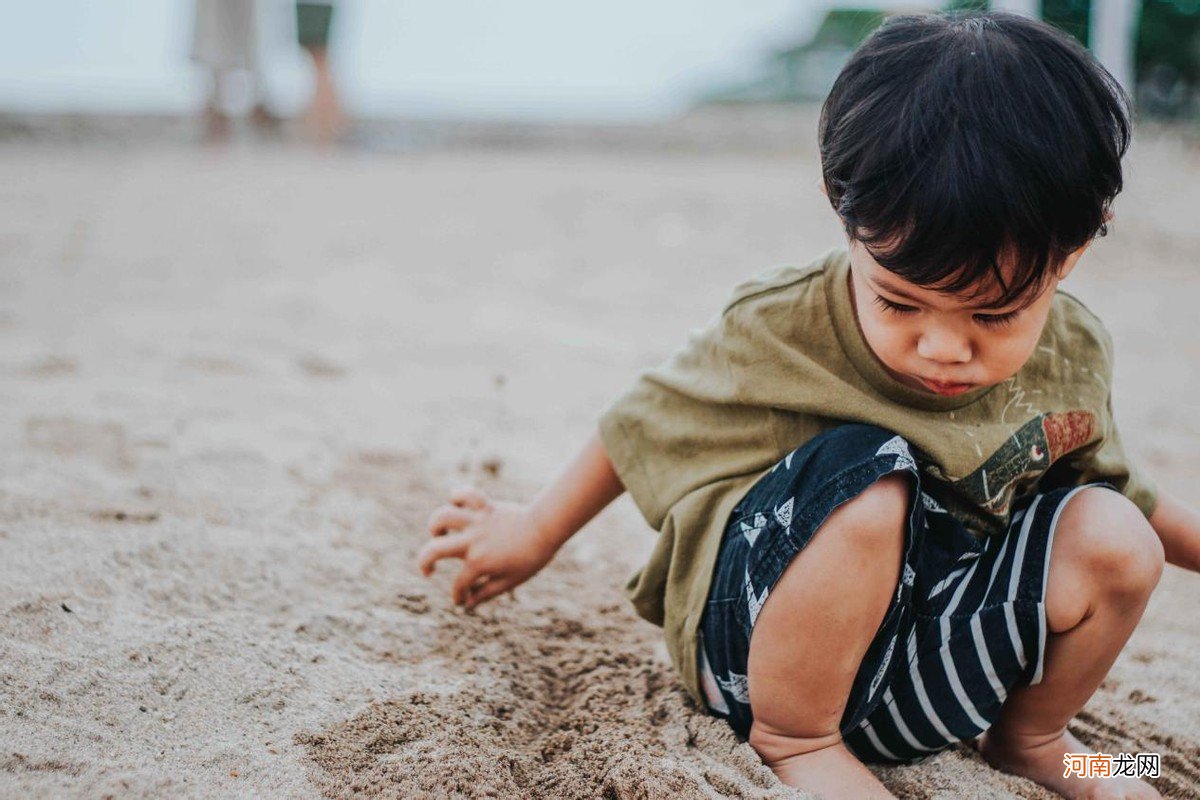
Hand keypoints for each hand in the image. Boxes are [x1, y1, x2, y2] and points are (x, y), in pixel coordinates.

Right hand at [417, 487, 556, 608]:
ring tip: (439, 533)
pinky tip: (456, 503)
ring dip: (435, 526)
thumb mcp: (511, 581)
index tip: (463, 600)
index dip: (458, 596)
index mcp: (479, 564)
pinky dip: (458, 496)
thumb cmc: (531, 558)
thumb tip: (468, 604)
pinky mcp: (485, 507)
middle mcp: (473, 542)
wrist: (546, 528)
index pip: (459, 585)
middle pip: (433, 550)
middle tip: (429, 570)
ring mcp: (477, 522)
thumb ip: (486, 593)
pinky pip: (466, 495)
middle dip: (424, 563)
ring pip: (443, 517)